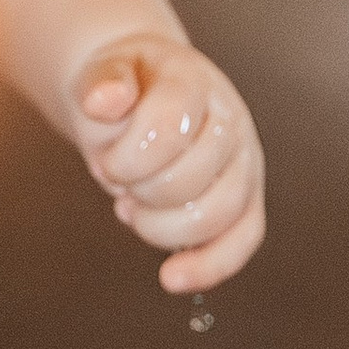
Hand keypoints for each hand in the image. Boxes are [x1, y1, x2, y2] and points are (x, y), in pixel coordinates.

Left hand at [70, 38, 264, 294]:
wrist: (143, 87)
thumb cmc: (126, 84)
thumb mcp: (104, 70)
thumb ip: (102, 82)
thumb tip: (101, 101)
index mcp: (194, 82)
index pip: (169, 127)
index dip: (127, 159)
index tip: (104, 164)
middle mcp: (230, 121)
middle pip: (192, 179)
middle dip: (140, 192)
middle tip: (119, 183)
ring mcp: (244, 161)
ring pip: (217, 215)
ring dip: (160, 226)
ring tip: (134, 209)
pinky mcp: (246, 198)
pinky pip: (242, 240)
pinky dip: (208, 266)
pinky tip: (172, 278)